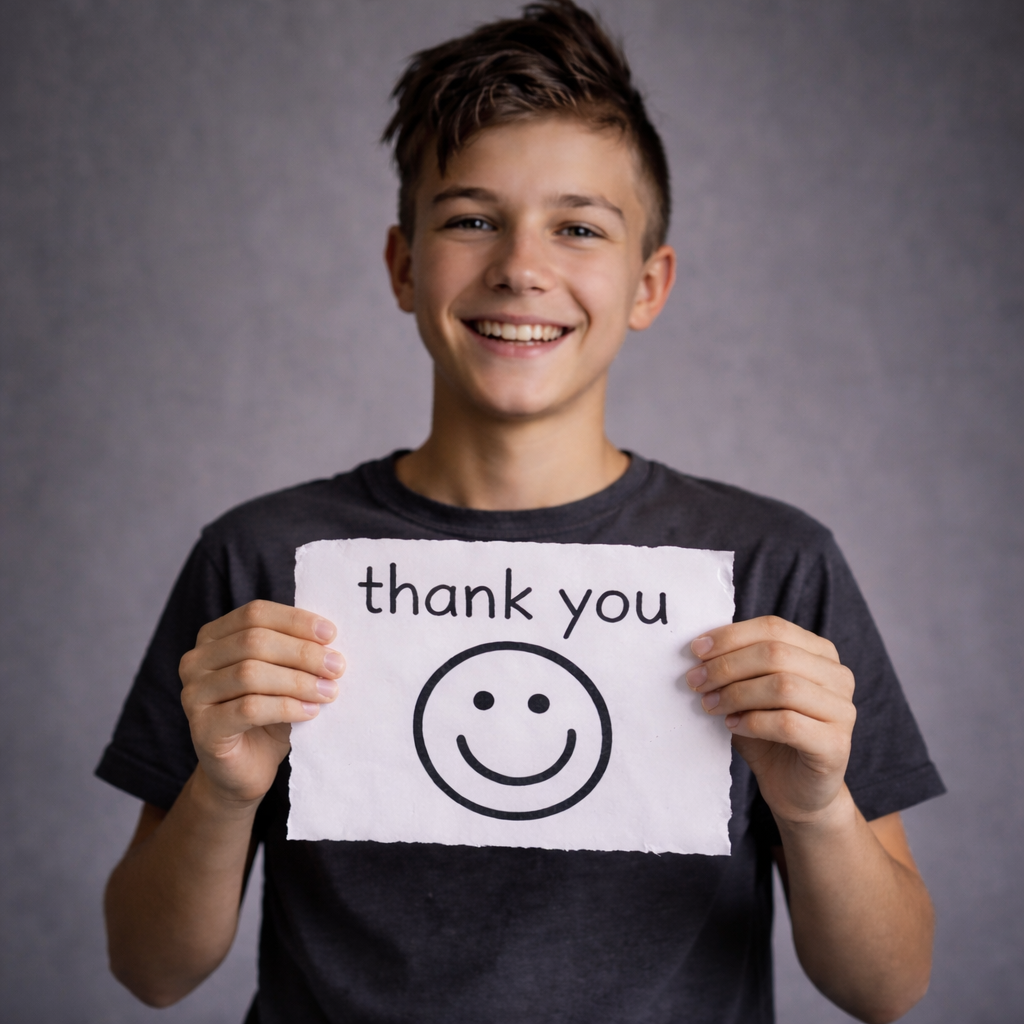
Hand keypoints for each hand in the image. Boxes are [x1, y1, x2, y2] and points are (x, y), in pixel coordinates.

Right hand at [179, 600, 342, 806]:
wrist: (247, 769)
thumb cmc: (269, 716)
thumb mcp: (283, 674)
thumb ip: (295, 652)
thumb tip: (329, 638)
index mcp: (214, 638)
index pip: (255, 614)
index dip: (295, 620)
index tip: (330, 634)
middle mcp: (195, 661)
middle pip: (253, 641)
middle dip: (302, 652)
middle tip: (336, 666)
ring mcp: (193, 695)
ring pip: (250, 673)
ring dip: (297, 681)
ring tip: (328, 691)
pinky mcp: (202, 729)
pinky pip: (249, 709)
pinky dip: (286, 707)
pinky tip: (310, 712)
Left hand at [686, 616, 855, 825]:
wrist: (795, 790)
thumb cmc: (769, 735)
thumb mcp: (749, 692)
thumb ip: (735, 667)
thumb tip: (699, 648)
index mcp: (819, 653)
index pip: (774, 627)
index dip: (732, 636)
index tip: (696, 650)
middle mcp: (838, 676)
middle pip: (776, 654)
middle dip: (727, 665)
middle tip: (695, 681)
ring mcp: (842, 710)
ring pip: (783, 686)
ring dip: (736, 694)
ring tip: (710, 705)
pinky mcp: (836, 745)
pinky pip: (788, 724)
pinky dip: (752, 722)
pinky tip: (733, 726)